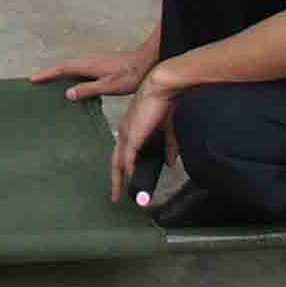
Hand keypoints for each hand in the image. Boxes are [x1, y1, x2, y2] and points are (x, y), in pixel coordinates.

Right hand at [31, 46, 150, 101]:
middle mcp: (88, 59)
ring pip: (70, 66)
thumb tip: (67, 94)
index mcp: (87, 65)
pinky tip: (72, 82)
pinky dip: (69, 73)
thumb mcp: (109, 86)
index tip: (33, 79)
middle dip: (49, 73)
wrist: (147, 62)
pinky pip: (78, 67)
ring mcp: (93, 59)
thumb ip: (88, 90)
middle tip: (36, 82)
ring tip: (49, 82)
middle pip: (63, 66)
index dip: (47, 74)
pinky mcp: (99, 62)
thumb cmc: (131, 75)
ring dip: (59, 73)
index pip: (61, 69)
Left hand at [108, 82, 175, 203]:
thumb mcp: (167, 129)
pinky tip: (130, 182)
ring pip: (119, 163)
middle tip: (116, 198)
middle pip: (115, 162)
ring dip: (120, 181)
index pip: (121, 154)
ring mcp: (126, 134)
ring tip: (120, 196)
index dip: (121, 170)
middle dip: (115, 181)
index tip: (122, 183)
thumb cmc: (163, 103)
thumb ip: (168, 146)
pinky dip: (129, 171)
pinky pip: (128, 158)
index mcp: (129, 130)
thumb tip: (170, 163)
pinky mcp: (132, 135)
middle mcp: (124, 133)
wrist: (161, 87)